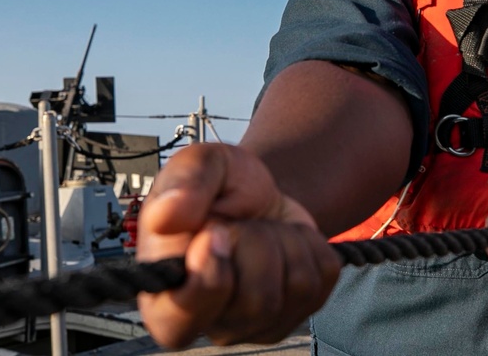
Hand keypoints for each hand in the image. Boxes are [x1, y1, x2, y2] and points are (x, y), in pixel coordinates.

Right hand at [136, 143, 341, 347]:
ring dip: (285, 239)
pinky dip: (310, 242)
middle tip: (238, 222)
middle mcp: (211, 321)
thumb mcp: (198, 164)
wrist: (255, 195)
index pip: (178, 323)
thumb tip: (166, 217)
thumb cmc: (217, 187)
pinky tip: (284, 237)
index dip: (208, 278)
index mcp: (164, 296)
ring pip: (297, 287)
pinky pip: (324, 275)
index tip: (215, 231)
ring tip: (261, 227)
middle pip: (257, 301)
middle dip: (256, 241)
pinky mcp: (298, 311)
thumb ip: (181, 183)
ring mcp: (258, 323)